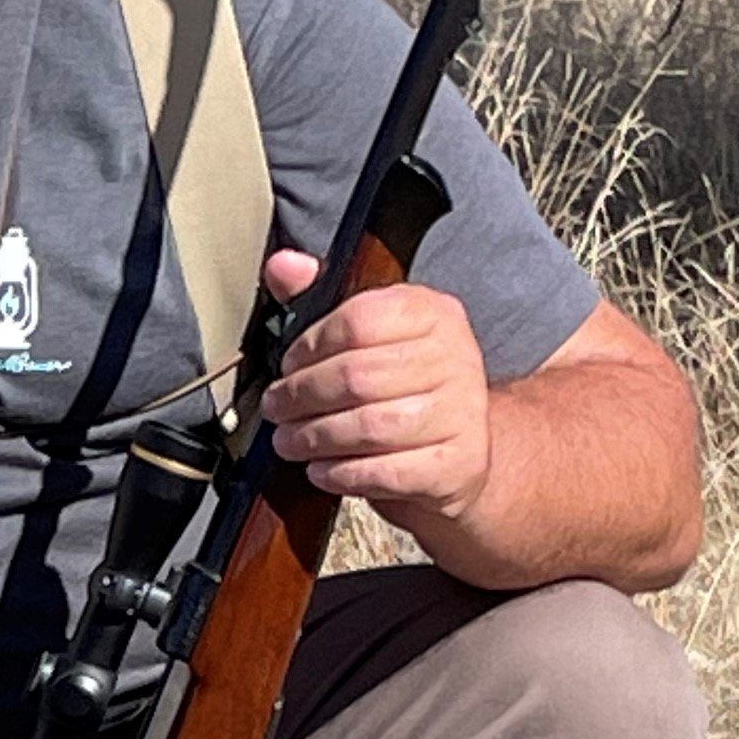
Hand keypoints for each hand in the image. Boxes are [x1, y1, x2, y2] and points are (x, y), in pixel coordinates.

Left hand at [259, 250, 493, 526]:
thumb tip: (283, 265)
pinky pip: (387, 471)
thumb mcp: (366, 335)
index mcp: (432, 312)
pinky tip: (320, 470)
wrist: (461, 448)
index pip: (359, 322)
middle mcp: (455, 357)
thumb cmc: (401, 386)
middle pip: (358, 377)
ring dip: (315, 438)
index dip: (310, 348)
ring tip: (289, 442)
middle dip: (302, 397)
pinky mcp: (459, 464)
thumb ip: (318, 297)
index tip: (287, 367)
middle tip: (276, 410)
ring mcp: (463, 413)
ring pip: (370, 427)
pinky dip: (342, 474)